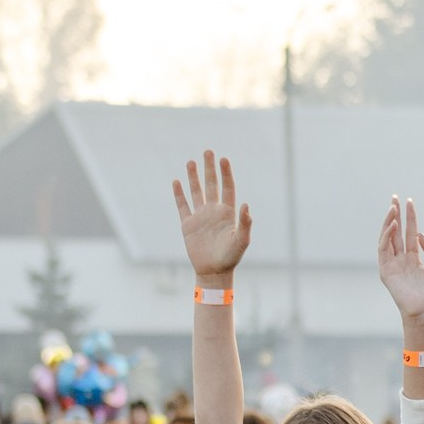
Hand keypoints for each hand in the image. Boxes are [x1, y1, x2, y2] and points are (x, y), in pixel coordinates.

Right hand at [172, 151, 252, 285]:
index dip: (226, 174)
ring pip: (196, 192)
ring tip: (191, 161)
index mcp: (228, 213)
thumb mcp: (241, 241)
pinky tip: (176, 181)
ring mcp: (200, 217)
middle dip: (210, 169)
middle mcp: (214, 211)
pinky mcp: (188, 225)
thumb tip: (246, 205)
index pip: (227, 188)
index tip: (224, 159)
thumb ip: (245, 224)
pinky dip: (179, 194)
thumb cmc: (231, 258)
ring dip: (194, 177)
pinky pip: (182, 206)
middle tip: (208, 151)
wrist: (214, 272)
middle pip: (211, 185)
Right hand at [376, 197, 423, 323]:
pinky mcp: (385, 270)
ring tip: (392, 208)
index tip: (409, 201)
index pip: (410, 233)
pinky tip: (392, 225)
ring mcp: (392, 264)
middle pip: (396, 232)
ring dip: (389, 222)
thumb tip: (420, 235)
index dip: (410, 217)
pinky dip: (386, 236)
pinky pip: (383, 249)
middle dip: (395, 215)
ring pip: (387, 238)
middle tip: (395, 198)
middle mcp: (401, 259)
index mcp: (413, 258)